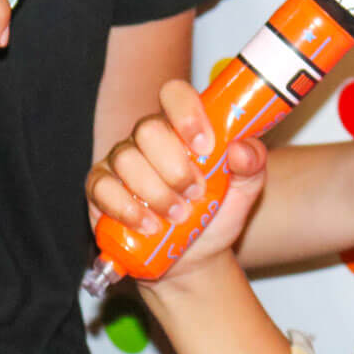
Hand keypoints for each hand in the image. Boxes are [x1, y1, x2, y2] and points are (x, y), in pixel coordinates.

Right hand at [86, 79, 268, 276]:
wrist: (194, 259)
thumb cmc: (215, 214)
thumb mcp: (245, 190)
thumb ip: (252, 164)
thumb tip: (241, 149)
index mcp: (182, 126)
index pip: (175, 94)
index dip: (187, 114)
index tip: (204, 147)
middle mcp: (148, 137)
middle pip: (149, 129)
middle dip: (175, 167)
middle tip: (195, 194)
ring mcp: (121, 160)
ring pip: (126, 159)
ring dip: (156, 193)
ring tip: (177, 216)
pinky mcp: (100, 188)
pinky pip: (102, 187)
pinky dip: (127, 209)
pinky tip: (148, 226)